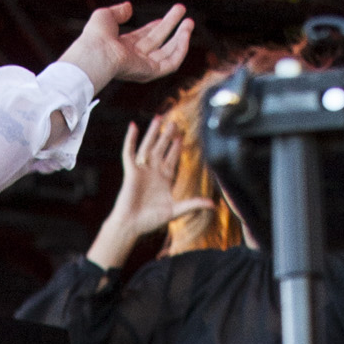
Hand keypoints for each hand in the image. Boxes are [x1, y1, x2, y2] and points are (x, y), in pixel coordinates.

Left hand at [59, 0, 192, 95]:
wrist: (96, 53)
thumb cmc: (95, 36)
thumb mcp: (105, 16)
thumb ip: (118, 11)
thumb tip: (128, 7)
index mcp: (122, 47)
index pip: (145, 37)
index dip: (158, 25)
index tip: (172, 14)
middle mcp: (132, 58)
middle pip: (158, 42)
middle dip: (172, 26)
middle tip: (182, 10)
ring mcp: (141, 66)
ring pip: (167, 53)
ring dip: (180, 37)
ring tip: (190, 21)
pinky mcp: (149, 72)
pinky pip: (171, 64)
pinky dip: (180, 50)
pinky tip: (186, 35)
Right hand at [87, 117, 214, 270]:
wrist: (132, 225)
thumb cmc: (151, 220)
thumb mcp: (176, 211)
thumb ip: (193, 204)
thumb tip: (213, 205)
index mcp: (164, 179)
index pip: (172, 159)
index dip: (176, 148)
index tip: (181, 137)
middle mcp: (153, 172)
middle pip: (161, 149)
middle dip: (167, 136)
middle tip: (174, 123)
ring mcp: (142, 170)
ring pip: (148, 146)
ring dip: (153, 133)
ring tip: (159, 118)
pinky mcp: (131, 171)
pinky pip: (129, 152)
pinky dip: (130, 139)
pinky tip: (133, 126)